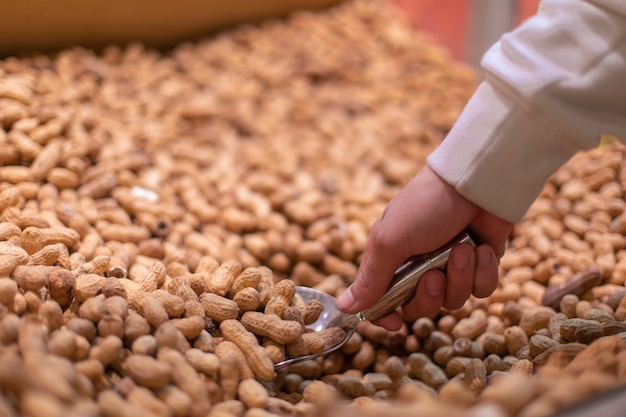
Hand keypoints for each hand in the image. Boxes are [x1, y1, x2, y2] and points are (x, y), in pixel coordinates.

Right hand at [336, 165, 512, 330]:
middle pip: (420, 307)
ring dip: (460, 276)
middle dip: (430, 295)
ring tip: (464, 249)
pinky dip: (482, 272)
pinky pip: (482, 289)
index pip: (382, 300)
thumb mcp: (390, 241)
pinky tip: (481, 249)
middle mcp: (419, 266)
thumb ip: (370, 278)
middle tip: (435, 274)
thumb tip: (344, 307)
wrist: (474, 181)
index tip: (396, 323)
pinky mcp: (479, 265)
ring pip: (454, 300)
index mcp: (391, 259)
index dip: (386, 316)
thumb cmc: (425, 206)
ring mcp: (451, 266)